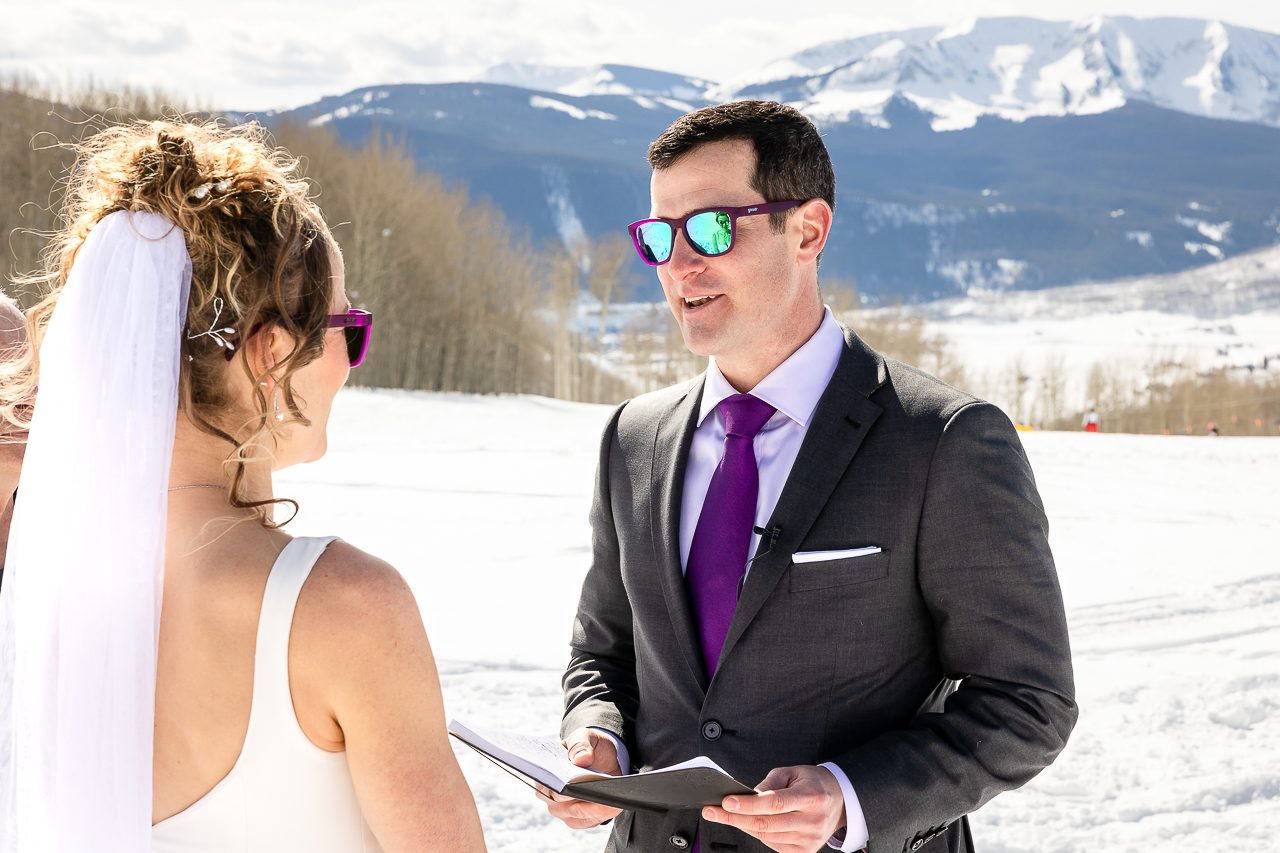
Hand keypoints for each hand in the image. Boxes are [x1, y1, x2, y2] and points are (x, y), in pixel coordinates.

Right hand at [536, 728, 623, 828]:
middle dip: (583, 797)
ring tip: (613, 801)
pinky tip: (614, 806)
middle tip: (602, 793)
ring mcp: (561, 809)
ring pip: (578, 815)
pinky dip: (602, 815)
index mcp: (544, 773)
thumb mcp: (584, 736)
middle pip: (563, 803)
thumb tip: (581, 759)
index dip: (561, 784)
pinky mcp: (577, 819)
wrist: (601, 756)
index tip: (575, 782)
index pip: (549, 783)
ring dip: (596, 809)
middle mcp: (548, 794)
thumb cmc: (587, 746)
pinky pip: (588, 822)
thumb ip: (580, 744)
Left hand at [702, 765, 846, 852]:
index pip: (774, 803)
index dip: (747, 804)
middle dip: (734, 817)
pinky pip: (772, 844)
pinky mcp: (805, 851)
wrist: (840, 801)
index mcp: (810, 797)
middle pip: (765, 823)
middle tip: (711, 811)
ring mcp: (809, 840)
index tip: (726, 801)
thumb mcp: (792, 772)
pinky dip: (757, 833)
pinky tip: (748, 823)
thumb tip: (746, 797)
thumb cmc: (813, 783)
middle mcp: (812, 821)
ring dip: (742, 825)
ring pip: (766, 836)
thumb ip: (769, 784)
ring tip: (726, 814)